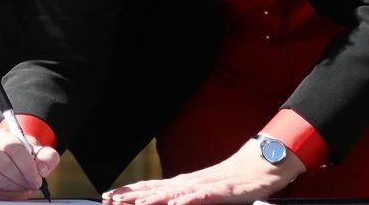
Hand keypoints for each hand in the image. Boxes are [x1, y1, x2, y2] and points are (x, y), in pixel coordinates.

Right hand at [0, 125, 58, 199]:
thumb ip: (47, 157)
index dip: (26, 166)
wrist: (14, 160)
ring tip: (25, 187)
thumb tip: (42, 170)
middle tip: (32, 185)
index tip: (37, 179)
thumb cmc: (25, 156)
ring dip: (14, 187)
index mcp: (1, 136)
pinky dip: (7, 195)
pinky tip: (17, 193)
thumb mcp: (40, 152)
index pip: (12, 147)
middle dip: (20, 178)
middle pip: (1, 162)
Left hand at [102, 138, 305, 204]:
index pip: (151, 187)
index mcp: (184, 183)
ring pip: (174, 192)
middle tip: (110, 199)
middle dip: (132, 195)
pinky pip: (203, 196)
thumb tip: (168, 202)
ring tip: (135, 204)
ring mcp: (205, 185)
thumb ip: (186, 196)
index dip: (130, 192)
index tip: (109, 196)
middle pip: (156, 189)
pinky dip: (188, 199)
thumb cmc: (233, 181)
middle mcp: (189, 181)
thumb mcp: (204, 191)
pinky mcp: (222, 191)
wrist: (260, 167)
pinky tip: (176, 203)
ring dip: (154, 198)